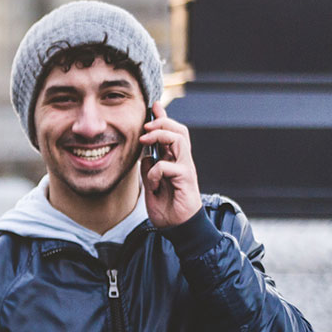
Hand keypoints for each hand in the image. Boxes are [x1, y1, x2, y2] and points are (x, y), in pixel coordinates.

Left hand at [140, 105, 199, 227]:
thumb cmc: (166, 205)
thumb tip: (145, 156)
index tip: (154, 106)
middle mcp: (182, 161)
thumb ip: (149, 169)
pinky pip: (169, 166)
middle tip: (145, 125)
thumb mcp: (151, 184)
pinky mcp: (186, 180)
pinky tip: (152, 182)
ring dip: (160, 135)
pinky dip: (156, 170)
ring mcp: (185, 169)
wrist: (177, 225)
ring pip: (179, 140)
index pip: (171, 134)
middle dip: (162, 122)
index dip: (163, 119)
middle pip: (179, 130)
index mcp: (174, 160)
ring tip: (145, 139)